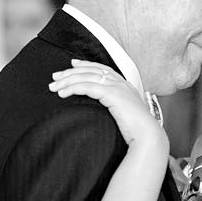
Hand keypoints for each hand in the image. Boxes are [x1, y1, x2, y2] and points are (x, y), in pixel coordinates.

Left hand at [49, 59, 167, 151]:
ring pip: (87, 77)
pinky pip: (88, 87)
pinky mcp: (113, 94)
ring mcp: (118, 87)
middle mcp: (121, 83)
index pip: (102, 69)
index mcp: (125, 86)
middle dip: (71, 72)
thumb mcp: (123, 116)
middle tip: (55, 76)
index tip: (71, 64)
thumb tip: (100, 111)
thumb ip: (114, 108)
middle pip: (91, 70)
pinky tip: (63, 93)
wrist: (148, 136)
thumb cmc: (136, 132)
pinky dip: (73, 88)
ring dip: (67, 80)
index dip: (85, 65)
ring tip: (54, 87)